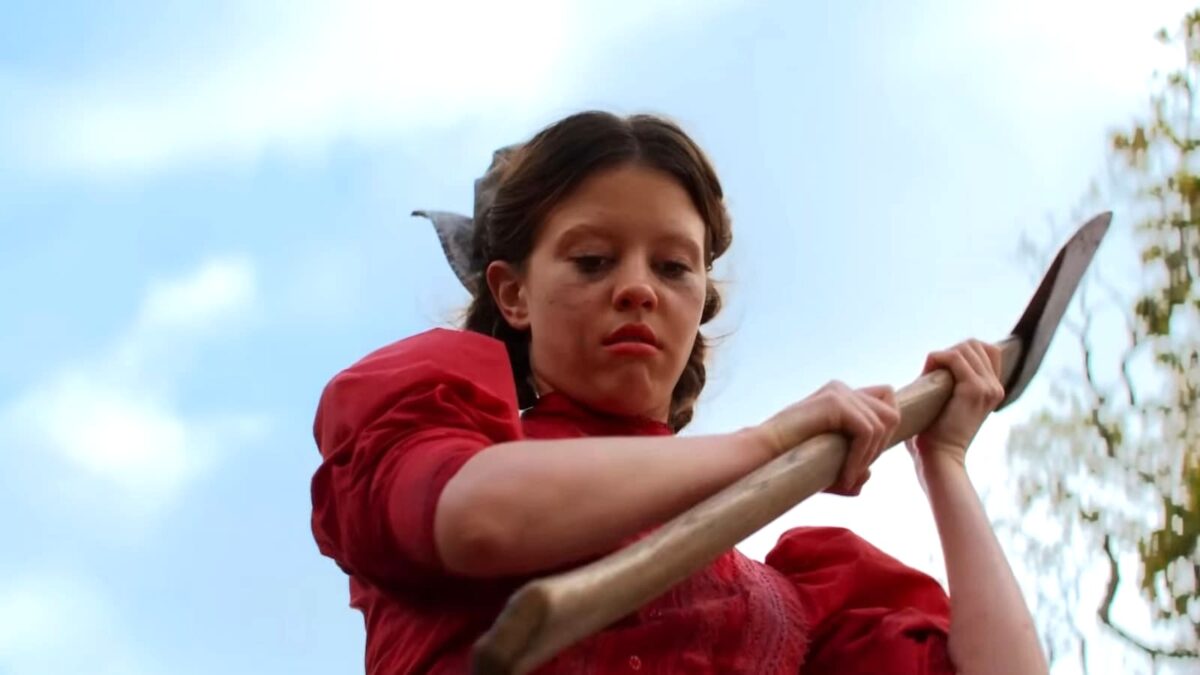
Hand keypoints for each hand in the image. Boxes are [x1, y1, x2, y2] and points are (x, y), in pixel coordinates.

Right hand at [758, 381, 900, 494]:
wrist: (760, 458)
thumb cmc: (788, 464)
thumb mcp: (826, 469)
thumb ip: (851, 471)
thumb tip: (869, 475)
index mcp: (841, 398)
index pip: (887, 400)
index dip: (886, 431)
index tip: (865, 459)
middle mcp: (841, 389)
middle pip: (891, 412)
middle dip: (880, 447)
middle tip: (853, 471)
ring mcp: (838, 392)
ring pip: (883, 424)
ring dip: (869, 457)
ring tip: (846, 477)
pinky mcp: (834, 402)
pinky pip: (867, 431)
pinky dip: (860, 458)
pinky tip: (843, 475)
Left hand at [908, 339, 1004, 472]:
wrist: (938, 457)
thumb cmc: (932, 435)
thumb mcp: (946, 404)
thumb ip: (947, 383)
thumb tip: (930, 365)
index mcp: (992, 389)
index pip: (986, 349)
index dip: (961, 351)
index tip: (940, 368)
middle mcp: (995, 387)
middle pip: (975, 344)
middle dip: (949, 352)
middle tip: (931, 372)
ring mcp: (988, 387)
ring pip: (965, 348)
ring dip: (942, 356)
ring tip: (928, 374)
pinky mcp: (975, 389)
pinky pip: (955, 357)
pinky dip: (937, 358)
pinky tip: (926, 372)